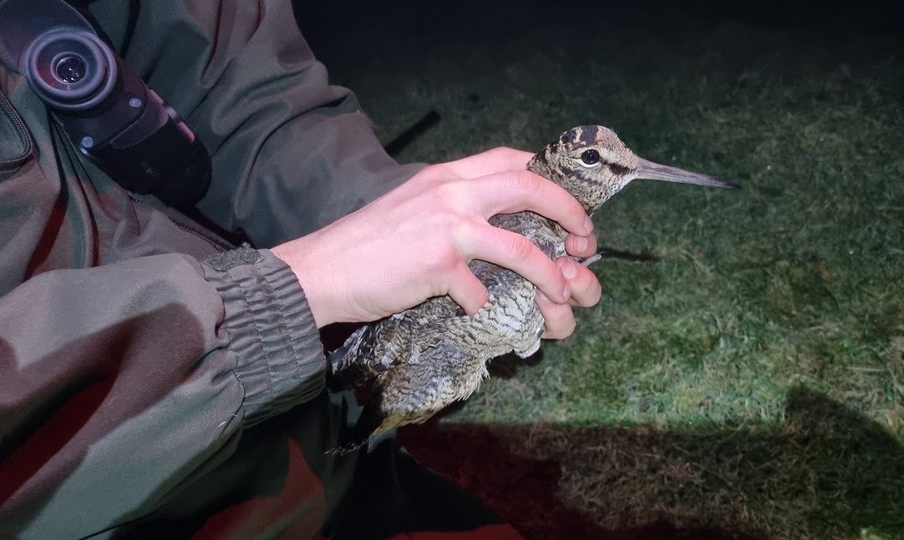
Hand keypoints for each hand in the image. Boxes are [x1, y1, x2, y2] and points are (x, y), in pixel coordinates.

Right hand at [272, 147, 596, 328]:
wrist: (319, 270)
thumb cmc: (365, 244)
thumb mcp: (412, 204)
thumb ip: (451, 204)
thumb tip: (490, 221)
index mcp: (447, 176)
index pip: (512, 158)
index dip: (549, 177)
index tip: (566, 201)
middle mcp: (452, 193)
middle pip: (529, 188)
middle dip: (568, 211)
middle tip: (584, 238)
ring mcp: (446, 228)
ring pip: (521, 248)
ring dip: (549, 273)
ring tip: (561, 292)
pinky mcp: (437, 266)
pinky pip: (480, 291)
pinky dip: (484, 305)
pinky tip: (475, 310)